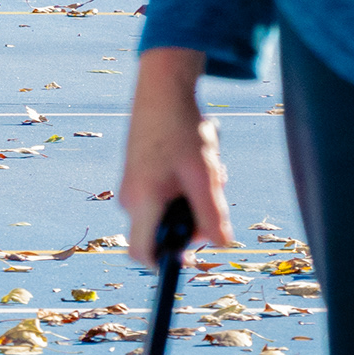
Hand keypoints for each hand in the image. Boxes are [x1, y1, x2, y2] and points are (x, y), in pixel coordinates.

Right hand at [118, 46, 237, 263]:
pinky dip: (186, 185)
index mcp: (143, 201)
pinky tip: (195, 158)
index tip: (188, 260)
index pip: (142, 252)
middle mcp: (131, 198)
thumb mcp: (204, 175)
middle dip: (193, 218)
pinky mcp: (139, 175)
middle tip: (212, 189)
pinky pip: (166, 195)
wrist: (162, 91)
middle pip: (164, 231)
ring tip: (205, 165)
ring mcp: (133, 186)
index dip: (163, 263)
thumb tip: (222, 246)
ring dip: (193, 198)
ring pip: (169, 210)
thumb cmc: (182, 130)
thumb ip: (211, 214)